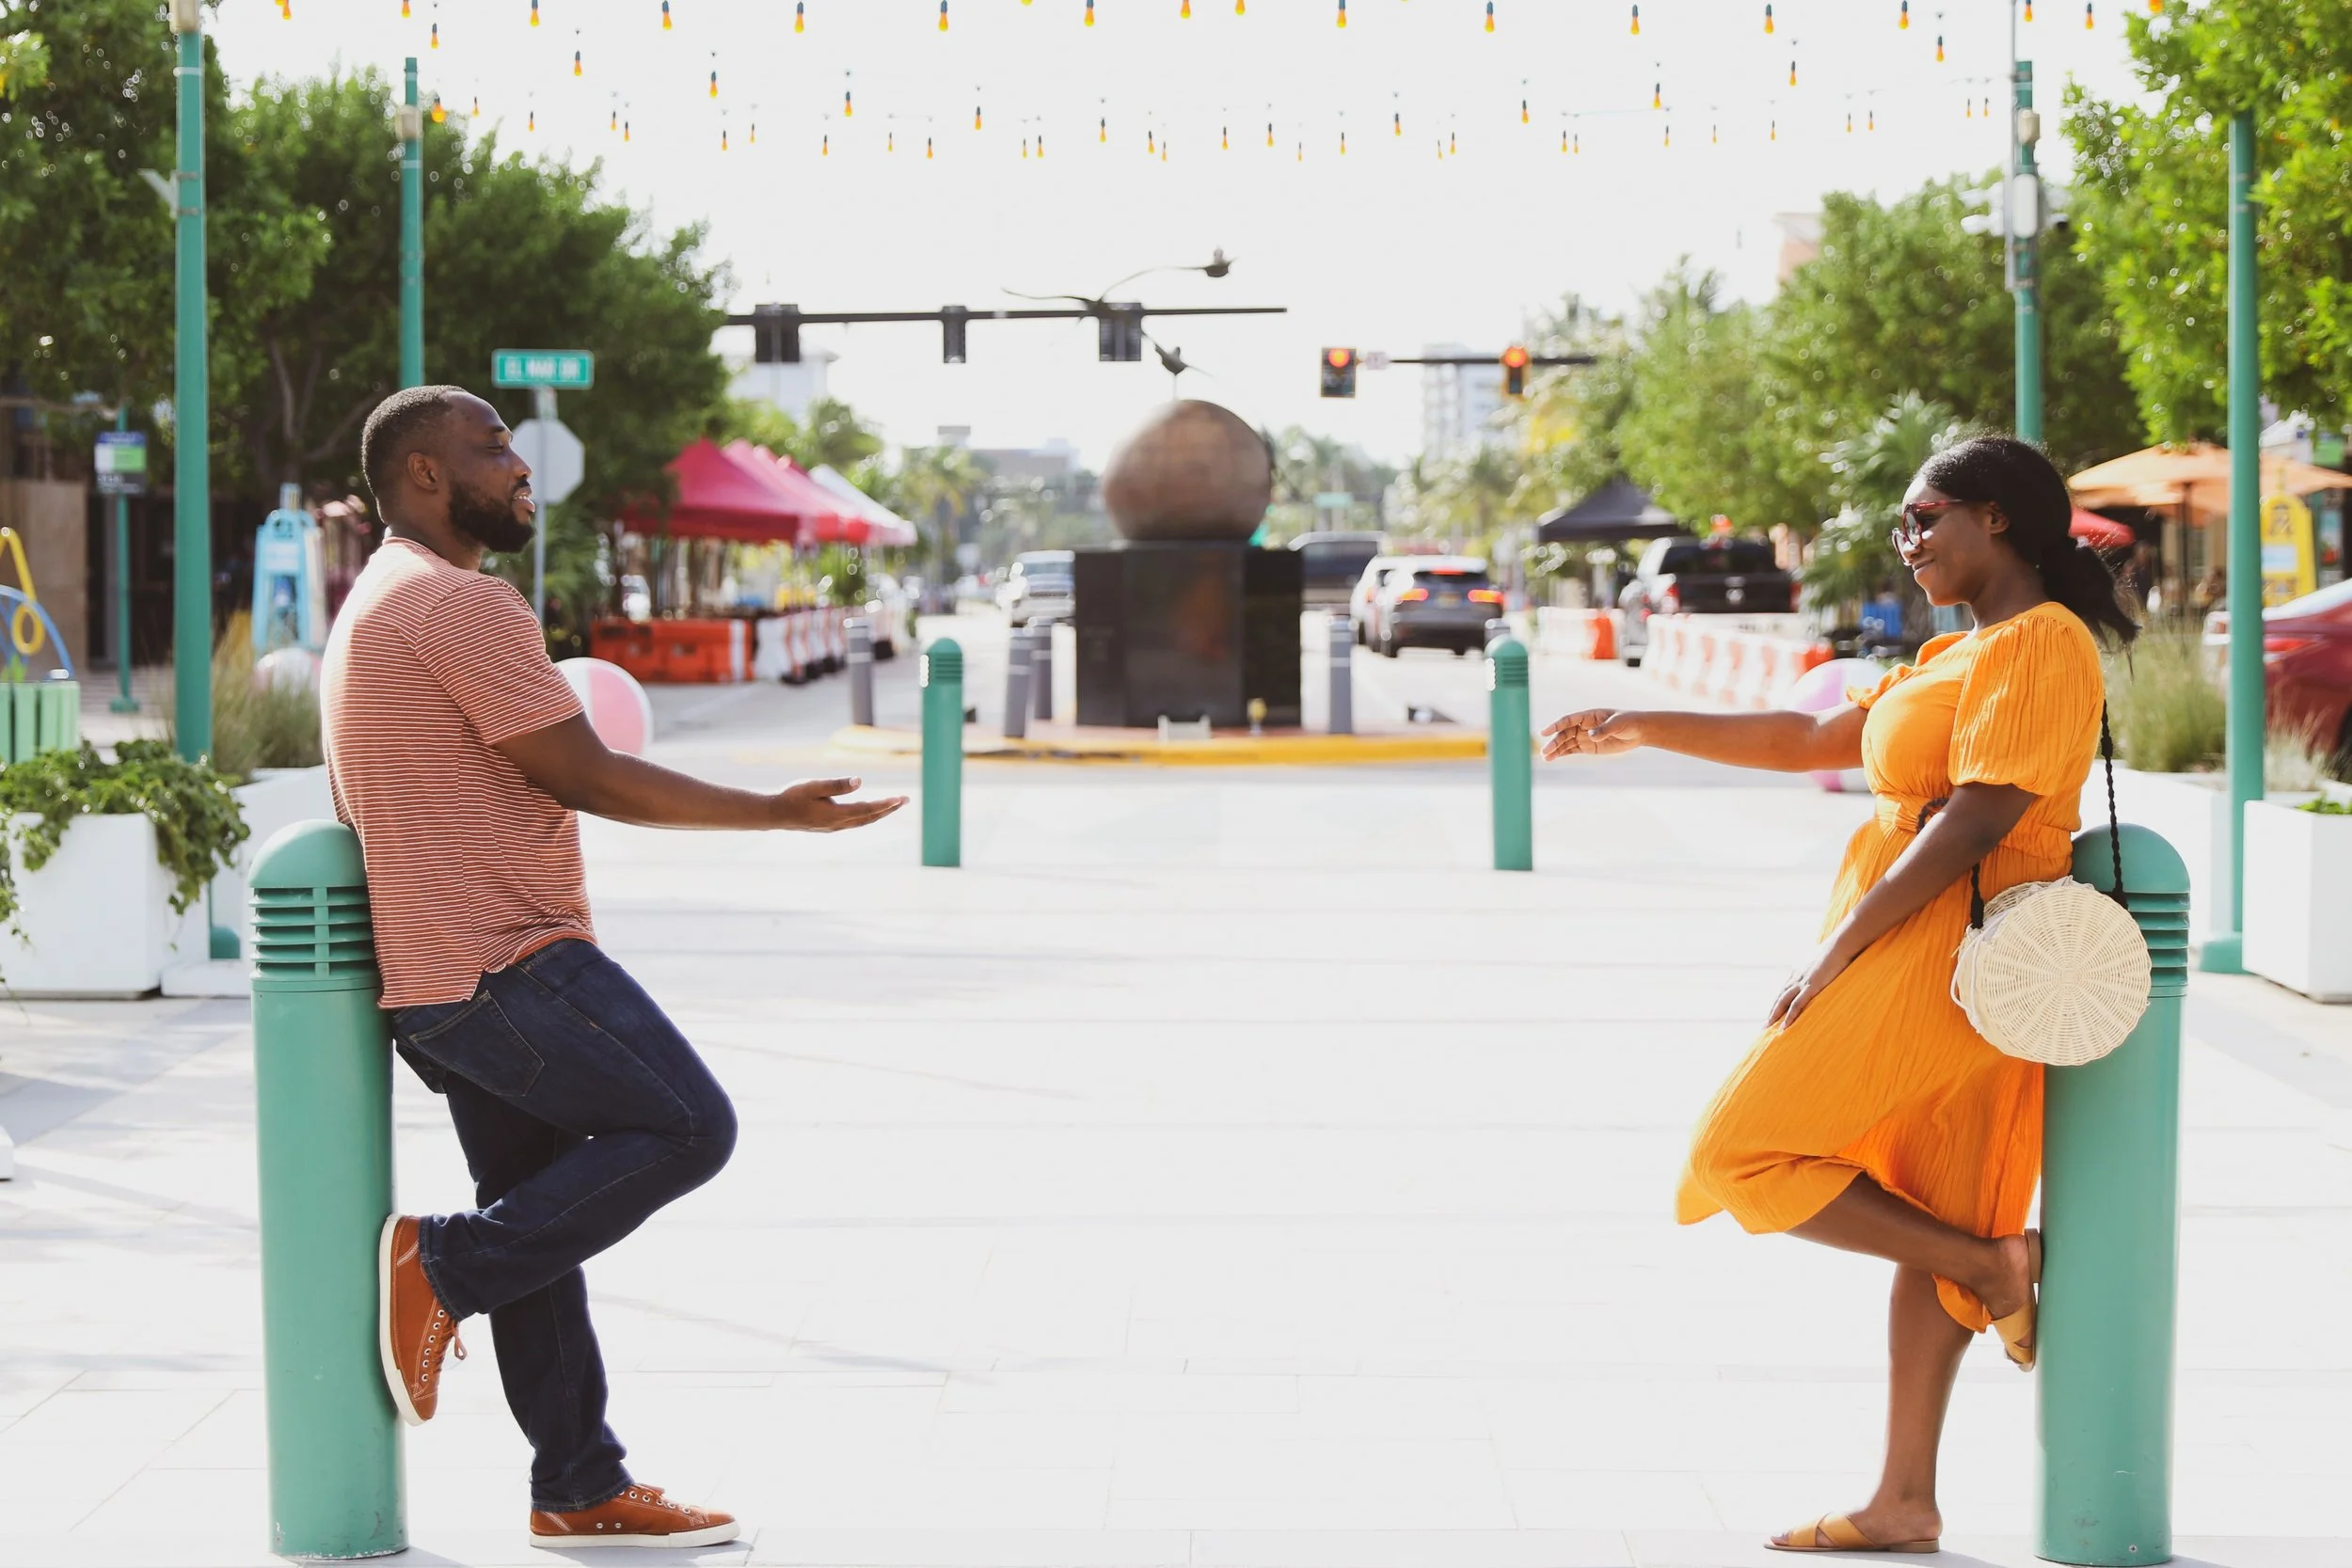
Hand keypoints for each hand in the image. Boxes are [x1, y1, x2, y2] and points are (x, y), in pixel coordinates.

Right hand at [767, 776, 907, 832]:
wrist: (775, 815)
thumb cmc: (793, 796)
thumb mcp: (814, 786)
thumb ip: (837, 785)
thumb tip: (860, 781)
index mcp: (837, 814)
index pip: (868, 809)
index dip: (886, 804)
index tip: (901, 798)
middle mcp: (839, 823)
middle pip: (871, 817)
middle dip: (889, 809)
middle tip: (905, 800)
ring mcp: (834, 827)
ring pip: (864, 821)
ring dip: (880, 813)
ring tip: (894, 805)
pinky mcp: (830, 826)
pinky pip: (856, 822)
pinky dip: (868, 816)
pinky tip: (871, 812)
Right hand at [1541, 708, 1643, 759]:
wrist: (1638, 731)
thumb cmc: (1628, 722)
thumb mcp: (1618, 724)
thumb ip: (1604, 729)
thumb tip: (1590, 736)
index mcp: (1588, 716)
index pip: (1568, 720)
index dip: (1555, 726)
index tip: (1544, 732)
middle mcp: (1583, 726)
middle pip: (1564, 734)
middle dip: (1554, 742)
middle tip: (1545, 752)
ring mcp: (1584, 736)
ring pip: (1565, 743)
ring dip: (1555, 750)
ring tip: (1545, 758)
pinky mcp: (1588, 747)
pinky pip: (1571, 750)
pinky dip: (1562, 754)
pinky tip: (1552, 758)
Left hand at [1767, 940, 1855, 1028]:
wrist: (1840, 946)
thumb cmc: (1835, 952)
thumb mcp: (1823, 962)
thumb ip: (1820, 970)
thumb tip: (1824, 973)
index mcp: (1799, 972)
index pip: (1785, 990)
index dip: (1779, 1002)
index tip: (1773, 1013)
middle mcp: (1796, 977)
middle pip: (1780, 997)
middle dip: (1772, 1011)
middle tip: (1764, 1025)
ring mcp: (1802, 982)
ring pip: (1784, 1001)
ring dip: (1775, 1015)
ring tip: (1769, 1028)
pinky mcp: (1811, 987)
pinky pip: (1797, 1004)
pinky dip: (1790, 1016)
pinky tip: (1785, 1026)